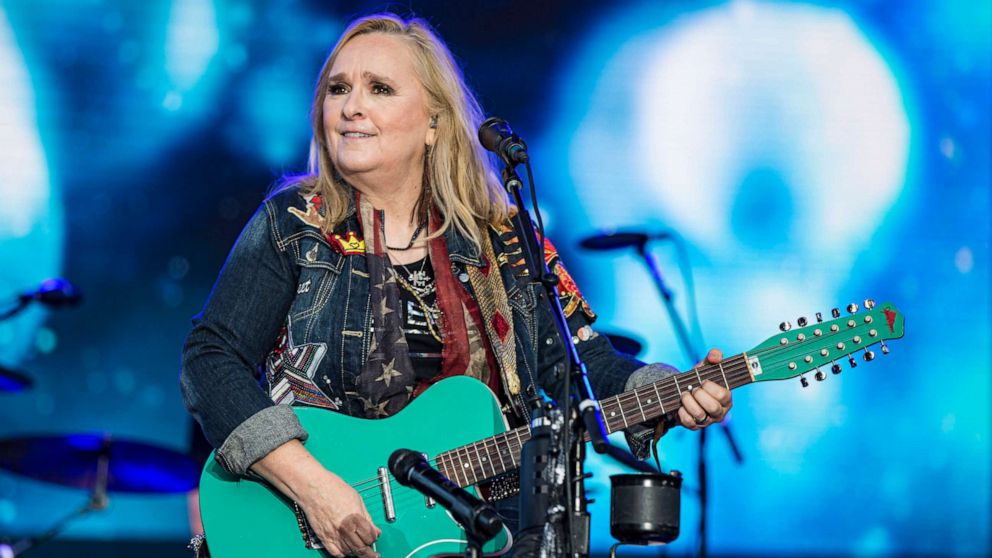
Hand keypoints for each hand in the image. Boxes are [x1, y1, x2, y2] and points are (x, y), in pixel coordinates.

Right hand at [252, 440, 380, 556]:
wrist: (313, 487)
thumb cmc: (333, 488)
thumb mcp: (357, 499)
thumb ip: (367, 517)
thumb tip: (375, 530)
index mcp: (355, 518)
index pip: (370, 537)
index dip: (374, 538)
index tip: (374, 536)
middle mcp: (345, 529)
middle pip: (361, 548)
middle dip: (368, 551)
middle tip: (372, 553)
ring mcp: (333, 534)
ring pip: (349, 552)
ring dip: (356, 551)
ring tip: (359, 548)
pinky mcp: (323, 537)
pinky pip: (335, 553)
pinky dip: (343, 553)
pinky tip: (347, 550)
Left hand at [677, 348, 731, 430]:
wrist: (683, 392)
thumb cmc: (699, 379)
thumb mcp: (706, 367)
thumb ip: (713, 357)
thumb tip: (715, 356)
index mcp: (726, 398)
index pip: (723, 395)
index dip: (710, 387)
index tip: (702, 381)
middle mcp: (720, 412)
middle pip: (713, 407)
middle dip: (699, 394)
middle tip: (693, 388)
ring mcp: (707, 421)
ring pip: (699, 415)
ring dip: (688, 401)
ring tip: (685, 394)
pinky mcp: (695, 427)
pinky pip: (688, 422)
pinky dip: (682, 412)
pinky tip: (681, 406)